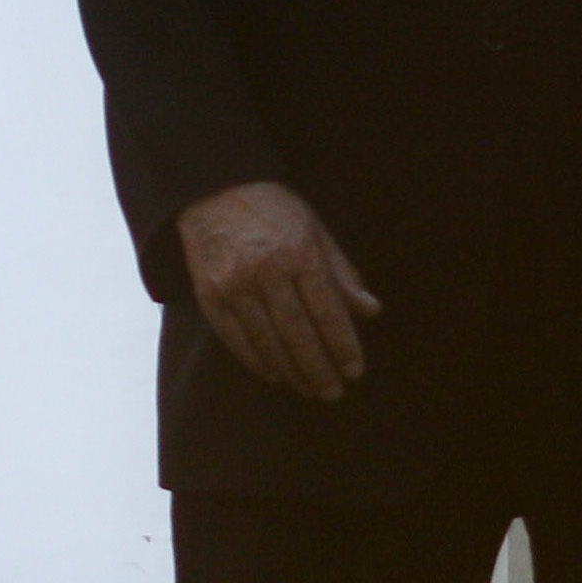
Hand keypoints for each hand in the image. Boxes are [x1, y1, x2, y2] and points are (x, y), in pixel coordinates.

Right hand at [175, 177, 378, 402]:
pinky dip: (256, 361)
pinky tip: (274, 374)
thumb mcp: (314, 230)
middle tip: (333, 392)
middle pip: (298, 334)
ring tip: (308, 389)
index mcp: (299, 253)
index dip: (343, 345)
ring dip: (291, 371)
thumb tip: (371, 311)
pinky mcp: (210, 296)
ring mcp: (234, 286)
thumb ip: (342, 272)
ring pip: (267, 342)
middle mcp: (266, 272)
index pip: (327, 311)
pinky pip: (235, 339)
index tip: (355, 371)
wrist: (212, 190)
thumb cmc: (272, 209)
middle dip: (319, 368)